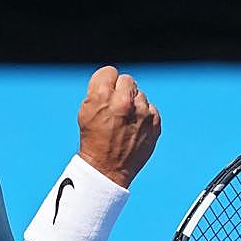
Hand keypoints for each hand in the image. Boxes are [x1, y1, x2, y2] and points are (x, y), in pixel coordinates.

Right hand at [77, 66, 160, 187]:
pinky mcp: (155, 122)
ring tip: (124, 122)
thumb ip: (98, 91)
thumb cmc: (93, 139)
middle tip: (116, 108)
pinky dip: (144, 116)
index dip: (106, 83)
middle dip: (121, 91)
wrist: (107, 169)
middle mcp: (124, 101)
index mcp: (102, 96)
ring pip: (140, 95)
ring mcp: (142, 112)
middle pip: (127, 80)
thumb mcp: (85, 111)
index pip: (109, 72)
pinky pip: (151, 108)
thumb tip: (112, 79)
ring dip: (133, 104)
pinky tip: (134, 128)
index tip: (105, 93)